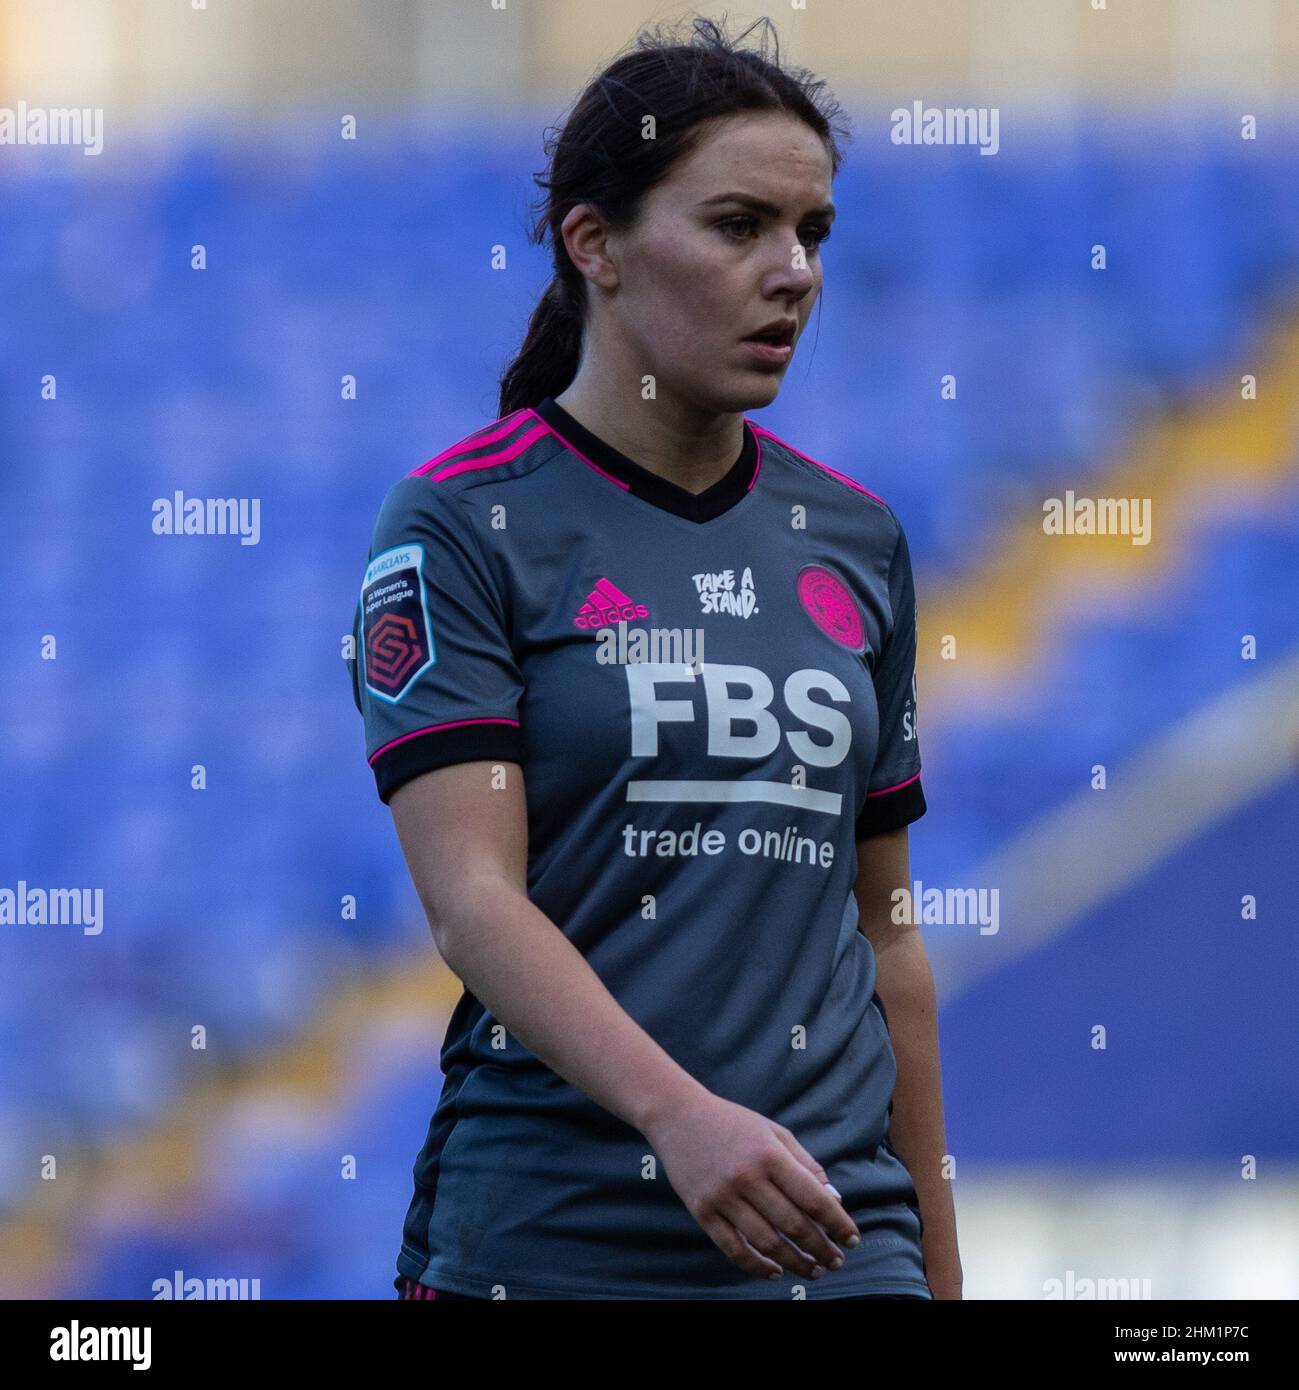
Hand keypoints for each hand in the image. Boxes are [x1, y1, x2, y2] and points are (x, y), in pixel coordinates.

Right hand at [644, 1090, 860, 1280]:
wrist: (679, 1116)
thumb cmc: (733, 1123)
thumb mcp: (774, 1132)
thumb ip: (806, 1163)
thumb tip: (833, 1201)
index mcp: (770, 1155)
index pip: (813, 1199)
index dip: (837, 1223)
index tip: (852, 1239)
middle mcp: (747, 1177)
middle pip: (794, 1225)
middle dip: (821, 1248)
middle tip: (836, 1262)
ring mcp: (723, 1197)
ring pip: (767, 1243)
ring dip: (795, 1262)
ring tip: (813, 1270)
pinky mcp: (702, 1212)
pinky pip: (734, 1249)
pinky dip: (757, 1267)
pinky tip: (775, 1272)